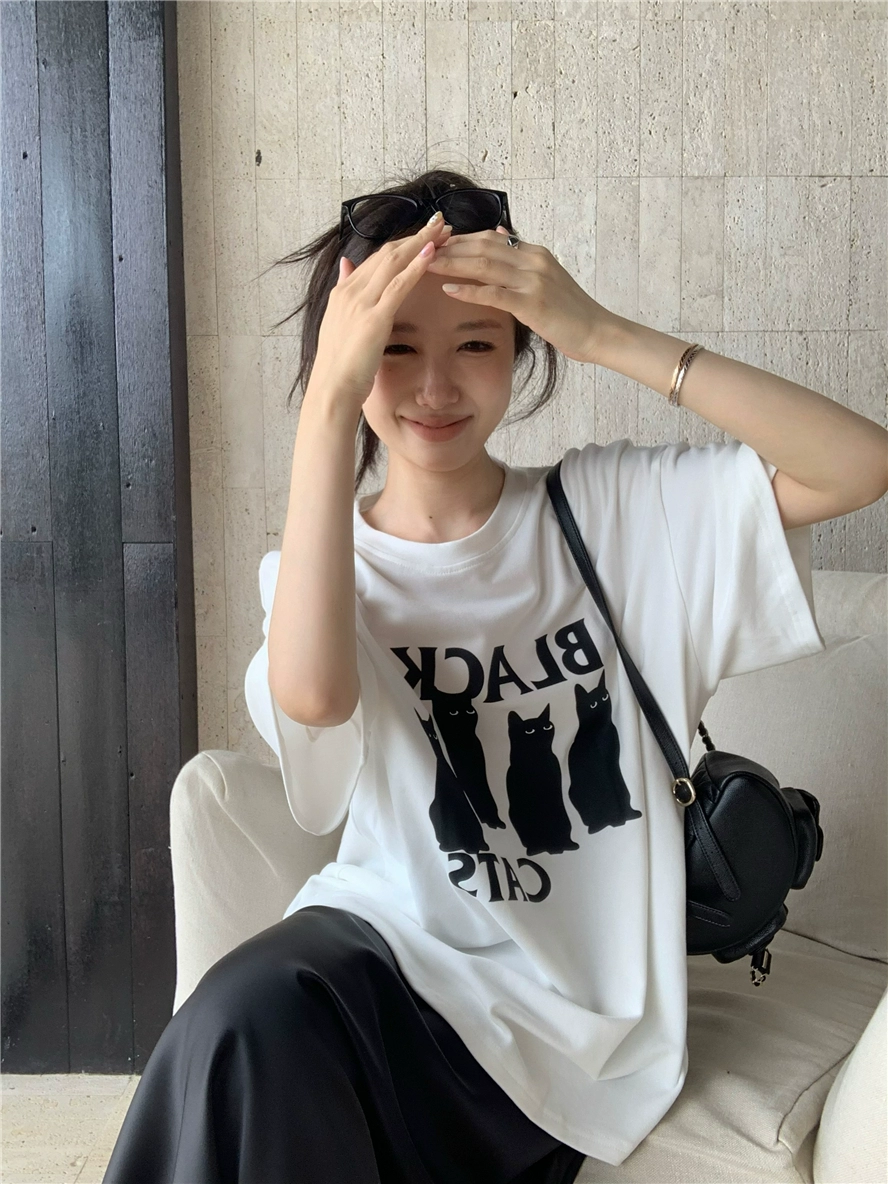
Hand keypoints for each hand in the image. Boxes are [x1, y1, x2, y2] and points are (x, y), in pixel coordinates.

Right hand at [309, 215, 452, 412]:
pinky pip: (397, 285)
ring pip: (394, 262)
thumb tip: (347, 265)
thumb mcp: (340, 322)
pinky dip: (416, 267)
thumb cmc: (340, 366)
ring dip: (421, 243)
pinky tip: (433, 254)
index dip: (403, 243)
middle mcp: (351, 291)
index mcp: (344, 292)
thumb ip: (346, 291)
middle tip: (441, 222)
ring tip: (444, 230)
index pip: (377, 258)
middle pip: (388, 253)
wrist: (331, 389)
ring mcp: (361, 303)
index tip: (425, 233)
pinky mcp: (373, 318)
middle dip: (416, 235)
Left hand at [426, 225, 612, 363]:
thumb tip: (501, 232)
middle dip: (448, 246)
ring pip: (483, 264)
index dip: (459, 239)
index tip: (435, 243)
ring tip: (425, 265)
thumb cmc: (569, 311)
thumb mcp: (546, 276)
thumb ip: (521, 256)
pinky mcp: (531, 303)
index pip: (489, 237)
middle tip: (420, 249)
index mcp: (533, 253)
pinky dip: (468, 290)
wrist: (596, 332)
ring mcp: (532, 280)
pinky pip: (493, 293)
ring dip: (451, 263)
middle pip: (481, 246)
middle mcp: (532, 260)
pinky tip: (447, 290)